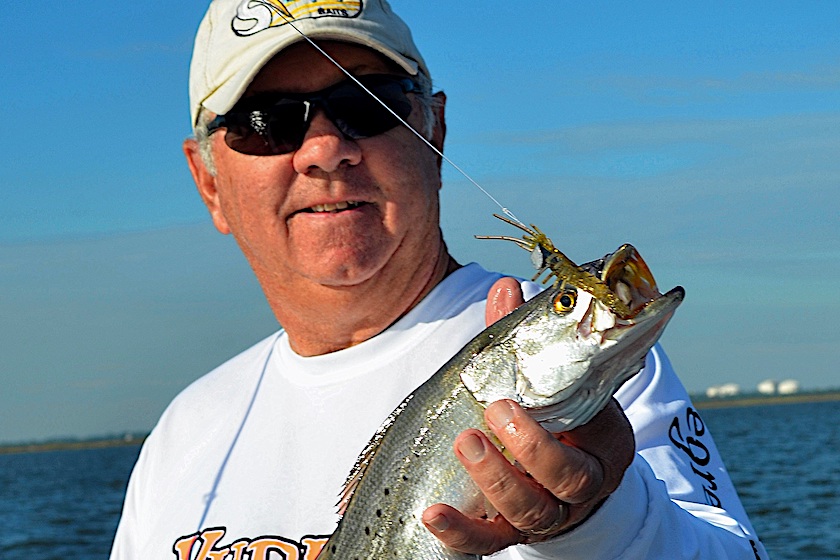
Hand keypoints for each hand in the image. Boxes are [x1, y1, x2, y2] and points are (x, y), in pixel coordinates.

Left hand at [422, 278, 635, 554]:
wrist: (565, 470)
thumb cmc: (556, 413)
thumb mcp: (549, 378)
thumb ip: (523, 337)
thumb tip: (504, 287)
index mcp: (603, 441)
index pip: (596, 430)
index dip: (566, 413)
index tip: (521, 391)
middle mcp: (581, 484)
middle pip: (568, 480)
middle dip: (532, 448)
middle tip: (497, 410)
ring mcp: (548, 514)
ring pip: (532, 513)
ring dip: (496, 482)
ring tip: (465, 443)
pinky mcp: (514, 532)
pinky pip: (489, 542)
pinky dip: (460, 533)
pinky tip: (432, 513)